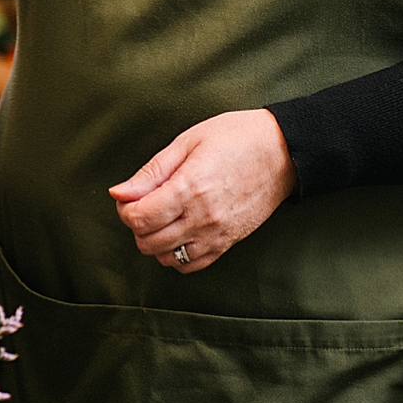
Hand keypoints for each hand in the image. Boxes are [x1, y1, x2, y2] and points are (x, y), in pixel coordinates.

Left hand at [108, 109, 296, 273]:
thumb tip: (119, 193)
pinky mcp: (229, 243)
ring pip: (167, 258)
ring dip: (155, 241)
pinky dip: (176, 255)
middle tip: (143, 204)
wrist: (283, 152)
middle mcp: (202, 218)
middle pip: (148, 242)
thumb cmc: (235, 137)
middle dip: (136, 225)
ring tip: (161, 217)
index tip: (128, 196)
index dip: (124, 210)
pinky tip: (177, 233)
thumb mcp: (187, 142)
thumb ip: (151, 172)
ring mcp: (217, 234)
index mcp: (189, 189)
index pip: (139, 219)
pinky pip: (192, 264)